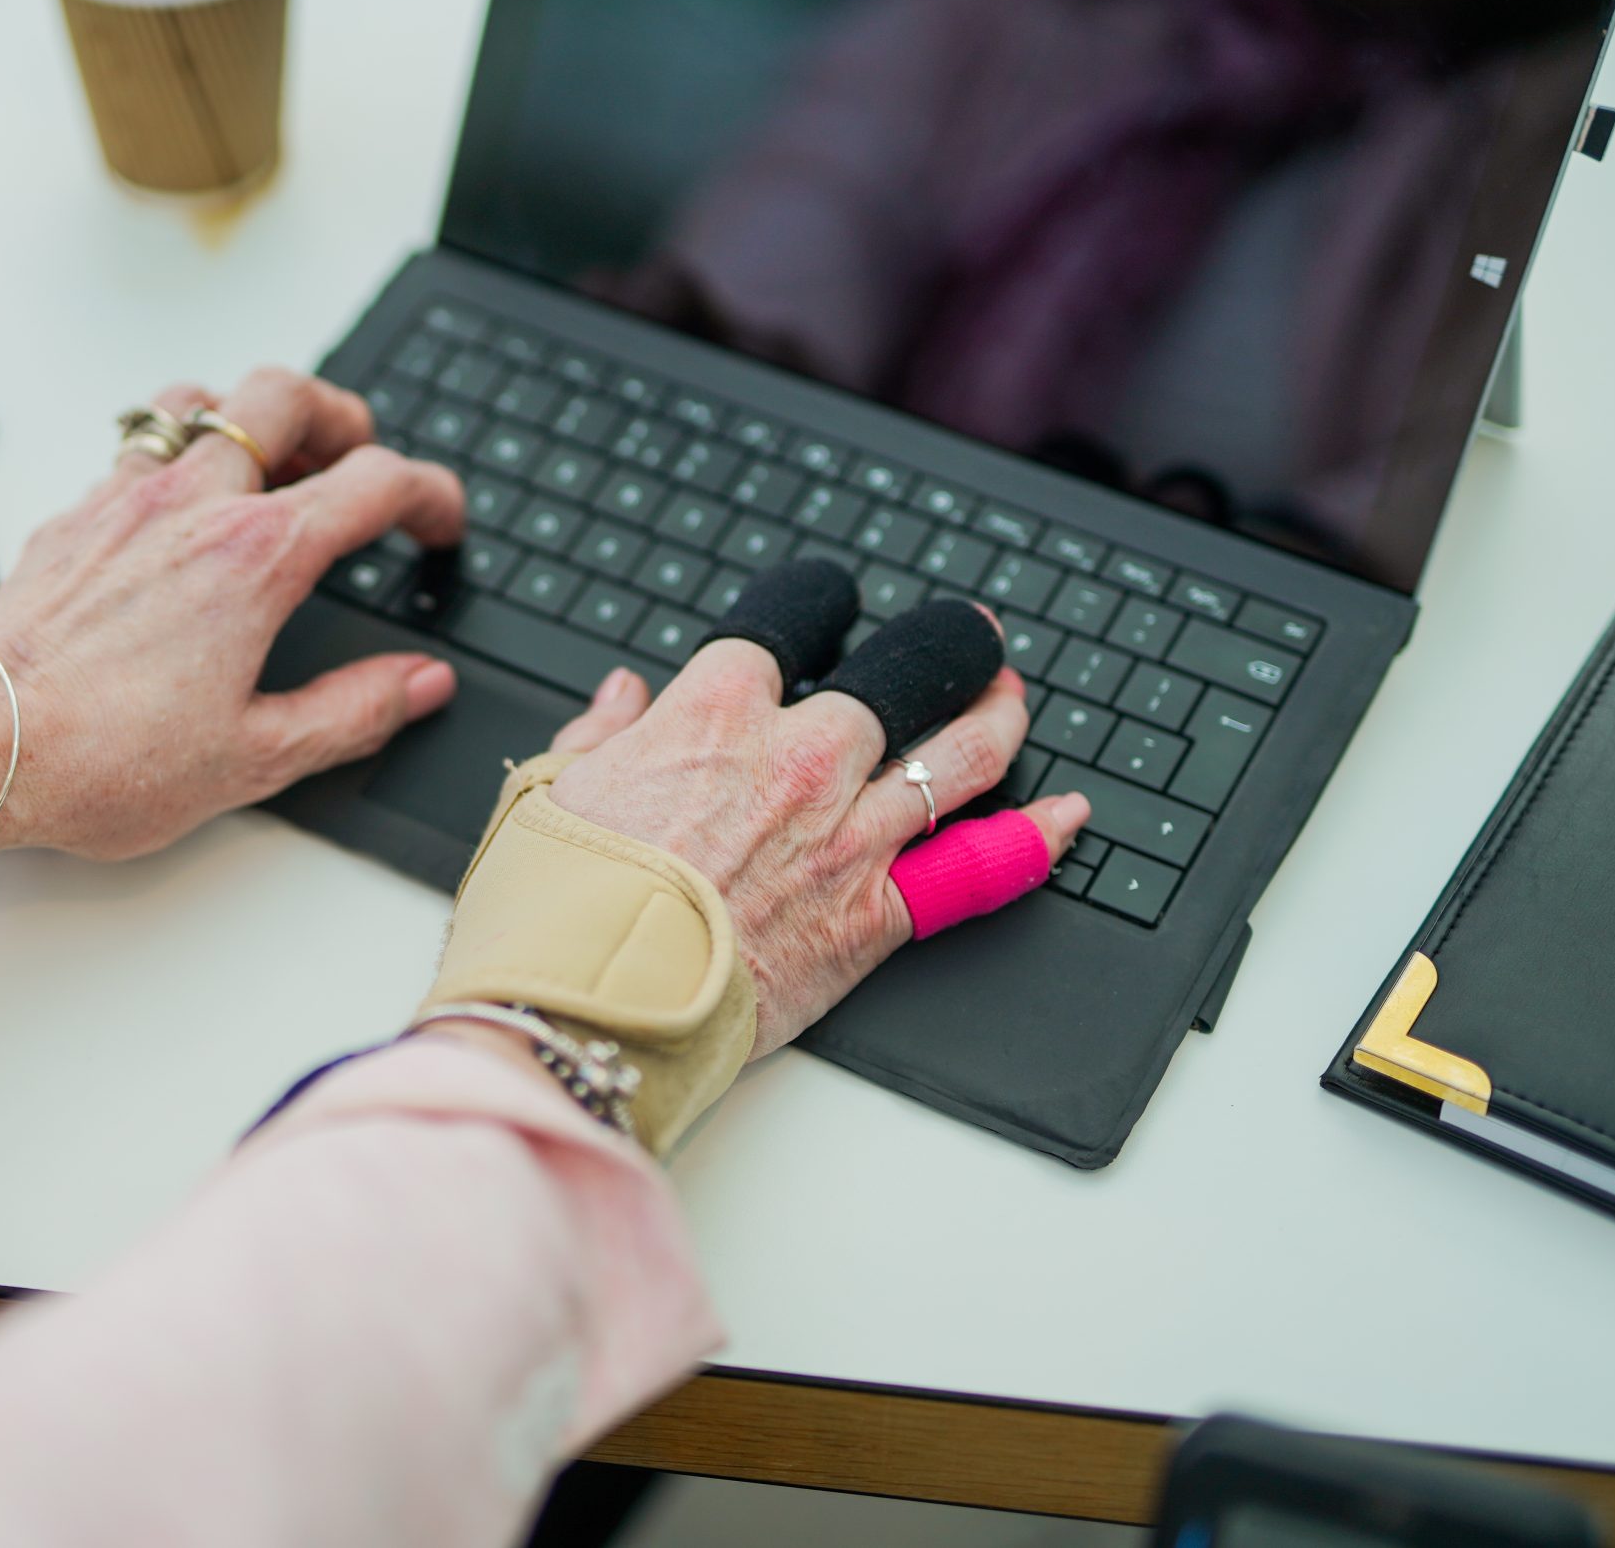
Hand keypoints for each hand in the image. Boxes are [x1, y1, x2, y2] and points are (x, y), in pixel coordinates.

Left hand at [0, 368, 465, 860]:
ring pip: (200, 399)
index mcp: (256, 558)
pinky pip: (136, 445)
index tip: (439, 526)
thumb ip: (356, 711)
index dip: (430, 495)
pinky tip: (180, 504)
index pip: (375, 482)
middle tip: (359, 459)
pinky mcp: (72, 516)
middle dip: (342, 416)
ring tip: (271, 460)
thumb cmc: (100, 758)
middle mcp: (192, 504)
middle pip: (287, 396)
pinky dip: (177, 452)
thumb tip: (420, 683)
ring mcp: (124, 498)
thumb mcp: (258, 756)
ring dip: (248, 414)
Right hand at [539, 629, 1090, 1058]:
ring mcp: (849, 835)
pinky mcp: (875, 918)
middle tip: (961, 639)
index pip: (791, 618)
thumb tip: (623, 696)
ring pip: (963, 753)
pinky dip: (1034, 841)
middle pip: (905, 672)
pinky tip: (1070, 817)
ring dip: (999, 718)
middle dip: (942, 647)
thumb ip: (600, 734)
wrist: (583, 1011)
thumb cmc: (554, 908)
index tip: (824, 609)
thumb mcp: (545, 791)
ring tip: (1011, 697)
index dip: (816, 604)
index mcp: (716, 709)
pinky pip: (977, 871)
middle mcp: (801, 756)